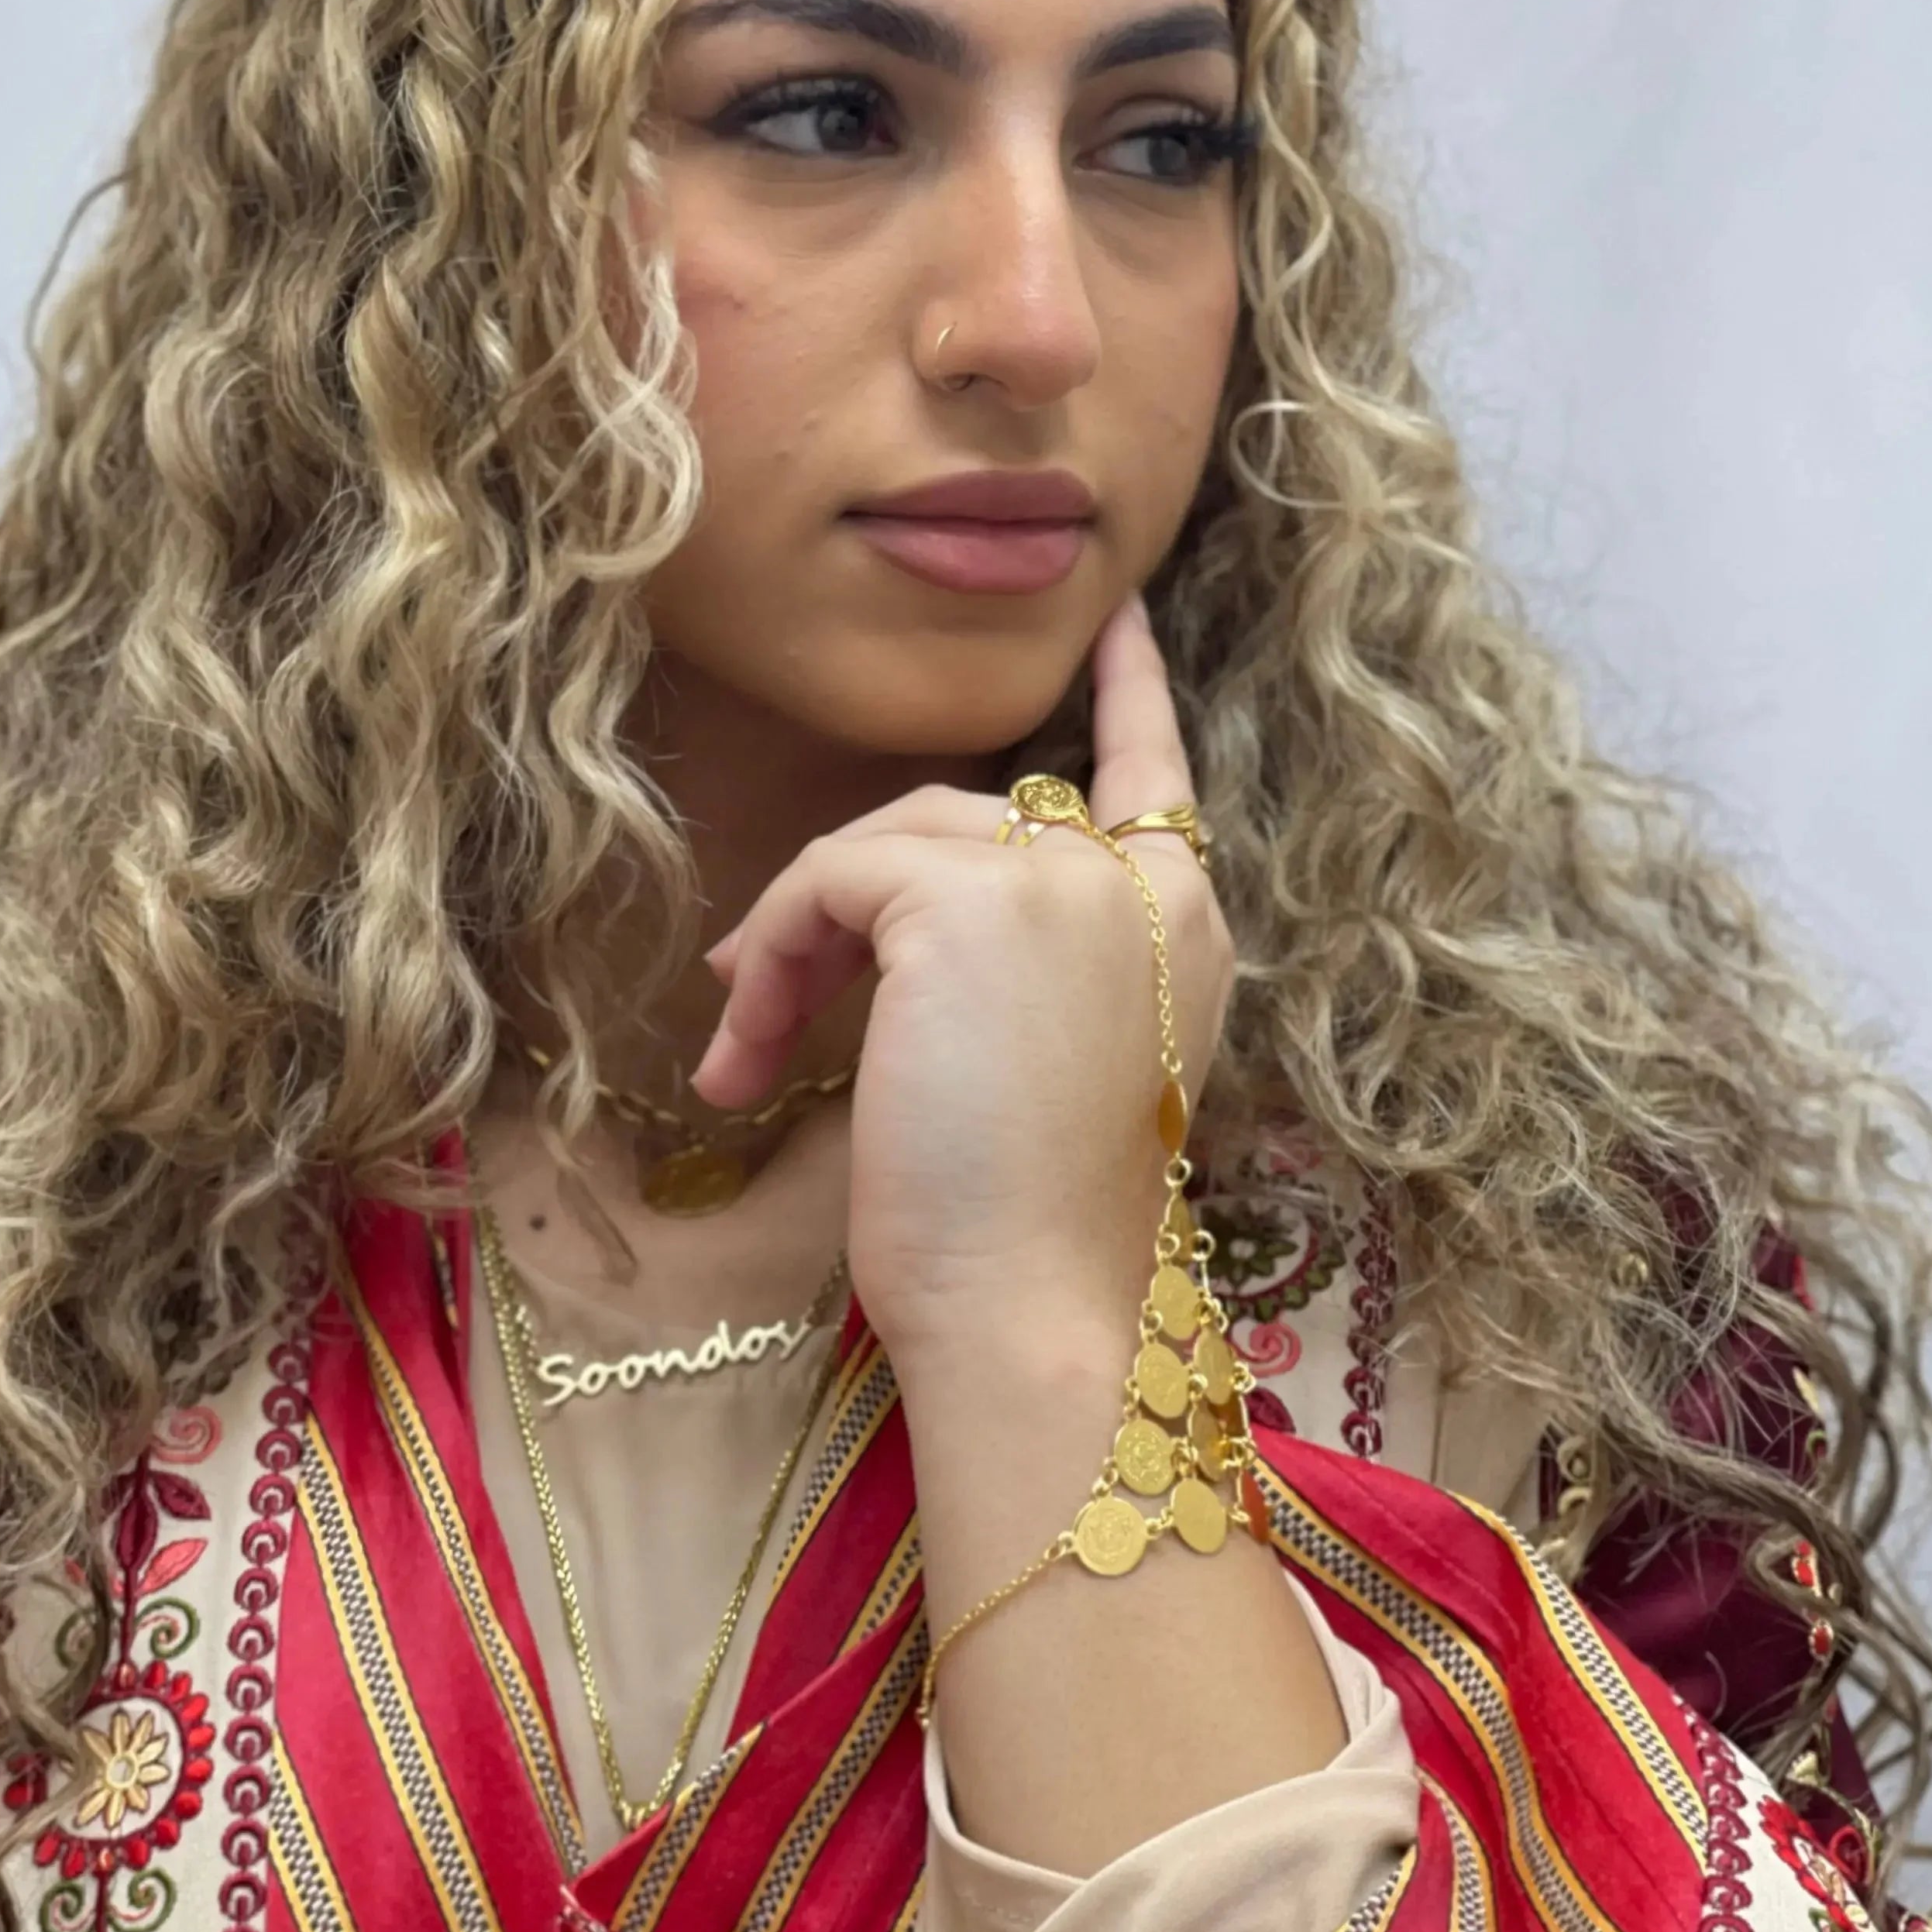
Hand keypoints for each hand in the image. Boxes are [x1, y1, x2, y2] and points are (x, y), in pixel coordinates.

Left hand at [693, 593, 1233, 1368]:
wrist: (1039, 1315)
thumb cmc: (1035, 1232)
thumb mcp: (1051, 1060)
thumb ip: (1026, 955)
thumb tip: (890, 903)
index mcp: (1187, 922)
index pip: (1153, 768)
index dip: (1127, 688)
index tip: (1114, 616)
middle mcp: (1147, 880)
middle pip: (963, 817)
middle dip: (850, 904)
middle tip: (760, 1009)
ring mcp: (1064, 879)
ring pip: (889, 841)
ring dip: (799, 939)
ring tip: (748, 1052)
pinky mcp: (968, 900)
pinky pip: (832, 877)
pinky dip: (773, 955)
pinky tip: (744, 1055)